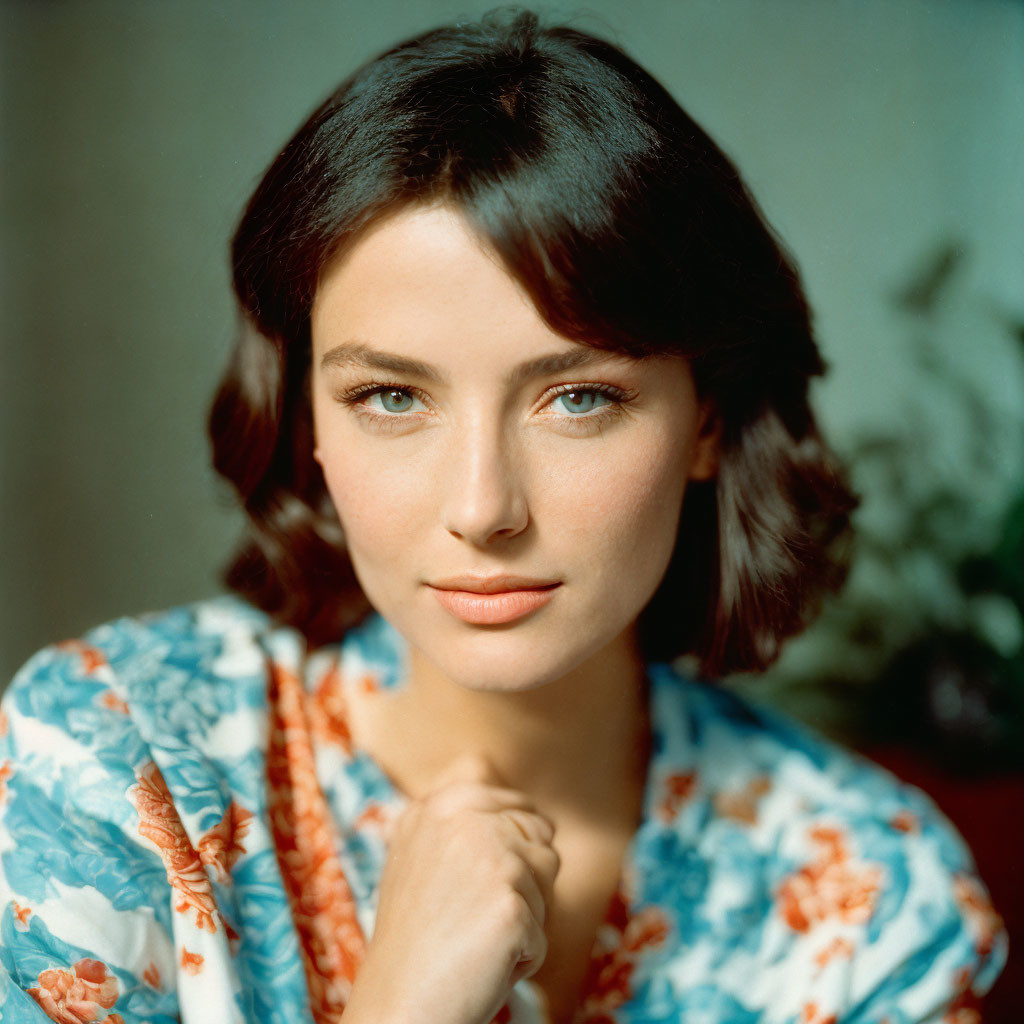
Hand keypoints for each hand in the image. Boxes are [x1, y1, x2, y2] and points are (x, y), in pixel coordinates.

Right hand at [343, 752, 559, 1023]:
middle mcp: (460, 818)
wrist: (398, 1004)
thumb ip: (454, 805)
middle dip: (522, 884)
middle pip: (541, 838)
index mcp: (438, 803)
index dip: (511, 851)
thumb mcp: (417, 850)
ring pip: (549, 880)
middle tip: (470, 915)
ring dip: (525, 917)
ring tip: (475, 936)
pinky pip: (543, 932)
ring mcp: (488, 856)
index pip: (519, 804)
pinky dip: (521, 957)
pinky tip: (482, 963)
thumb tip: (482, 760)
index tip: (470, 885)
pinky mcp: (510, 903)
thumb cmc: (415, 938)